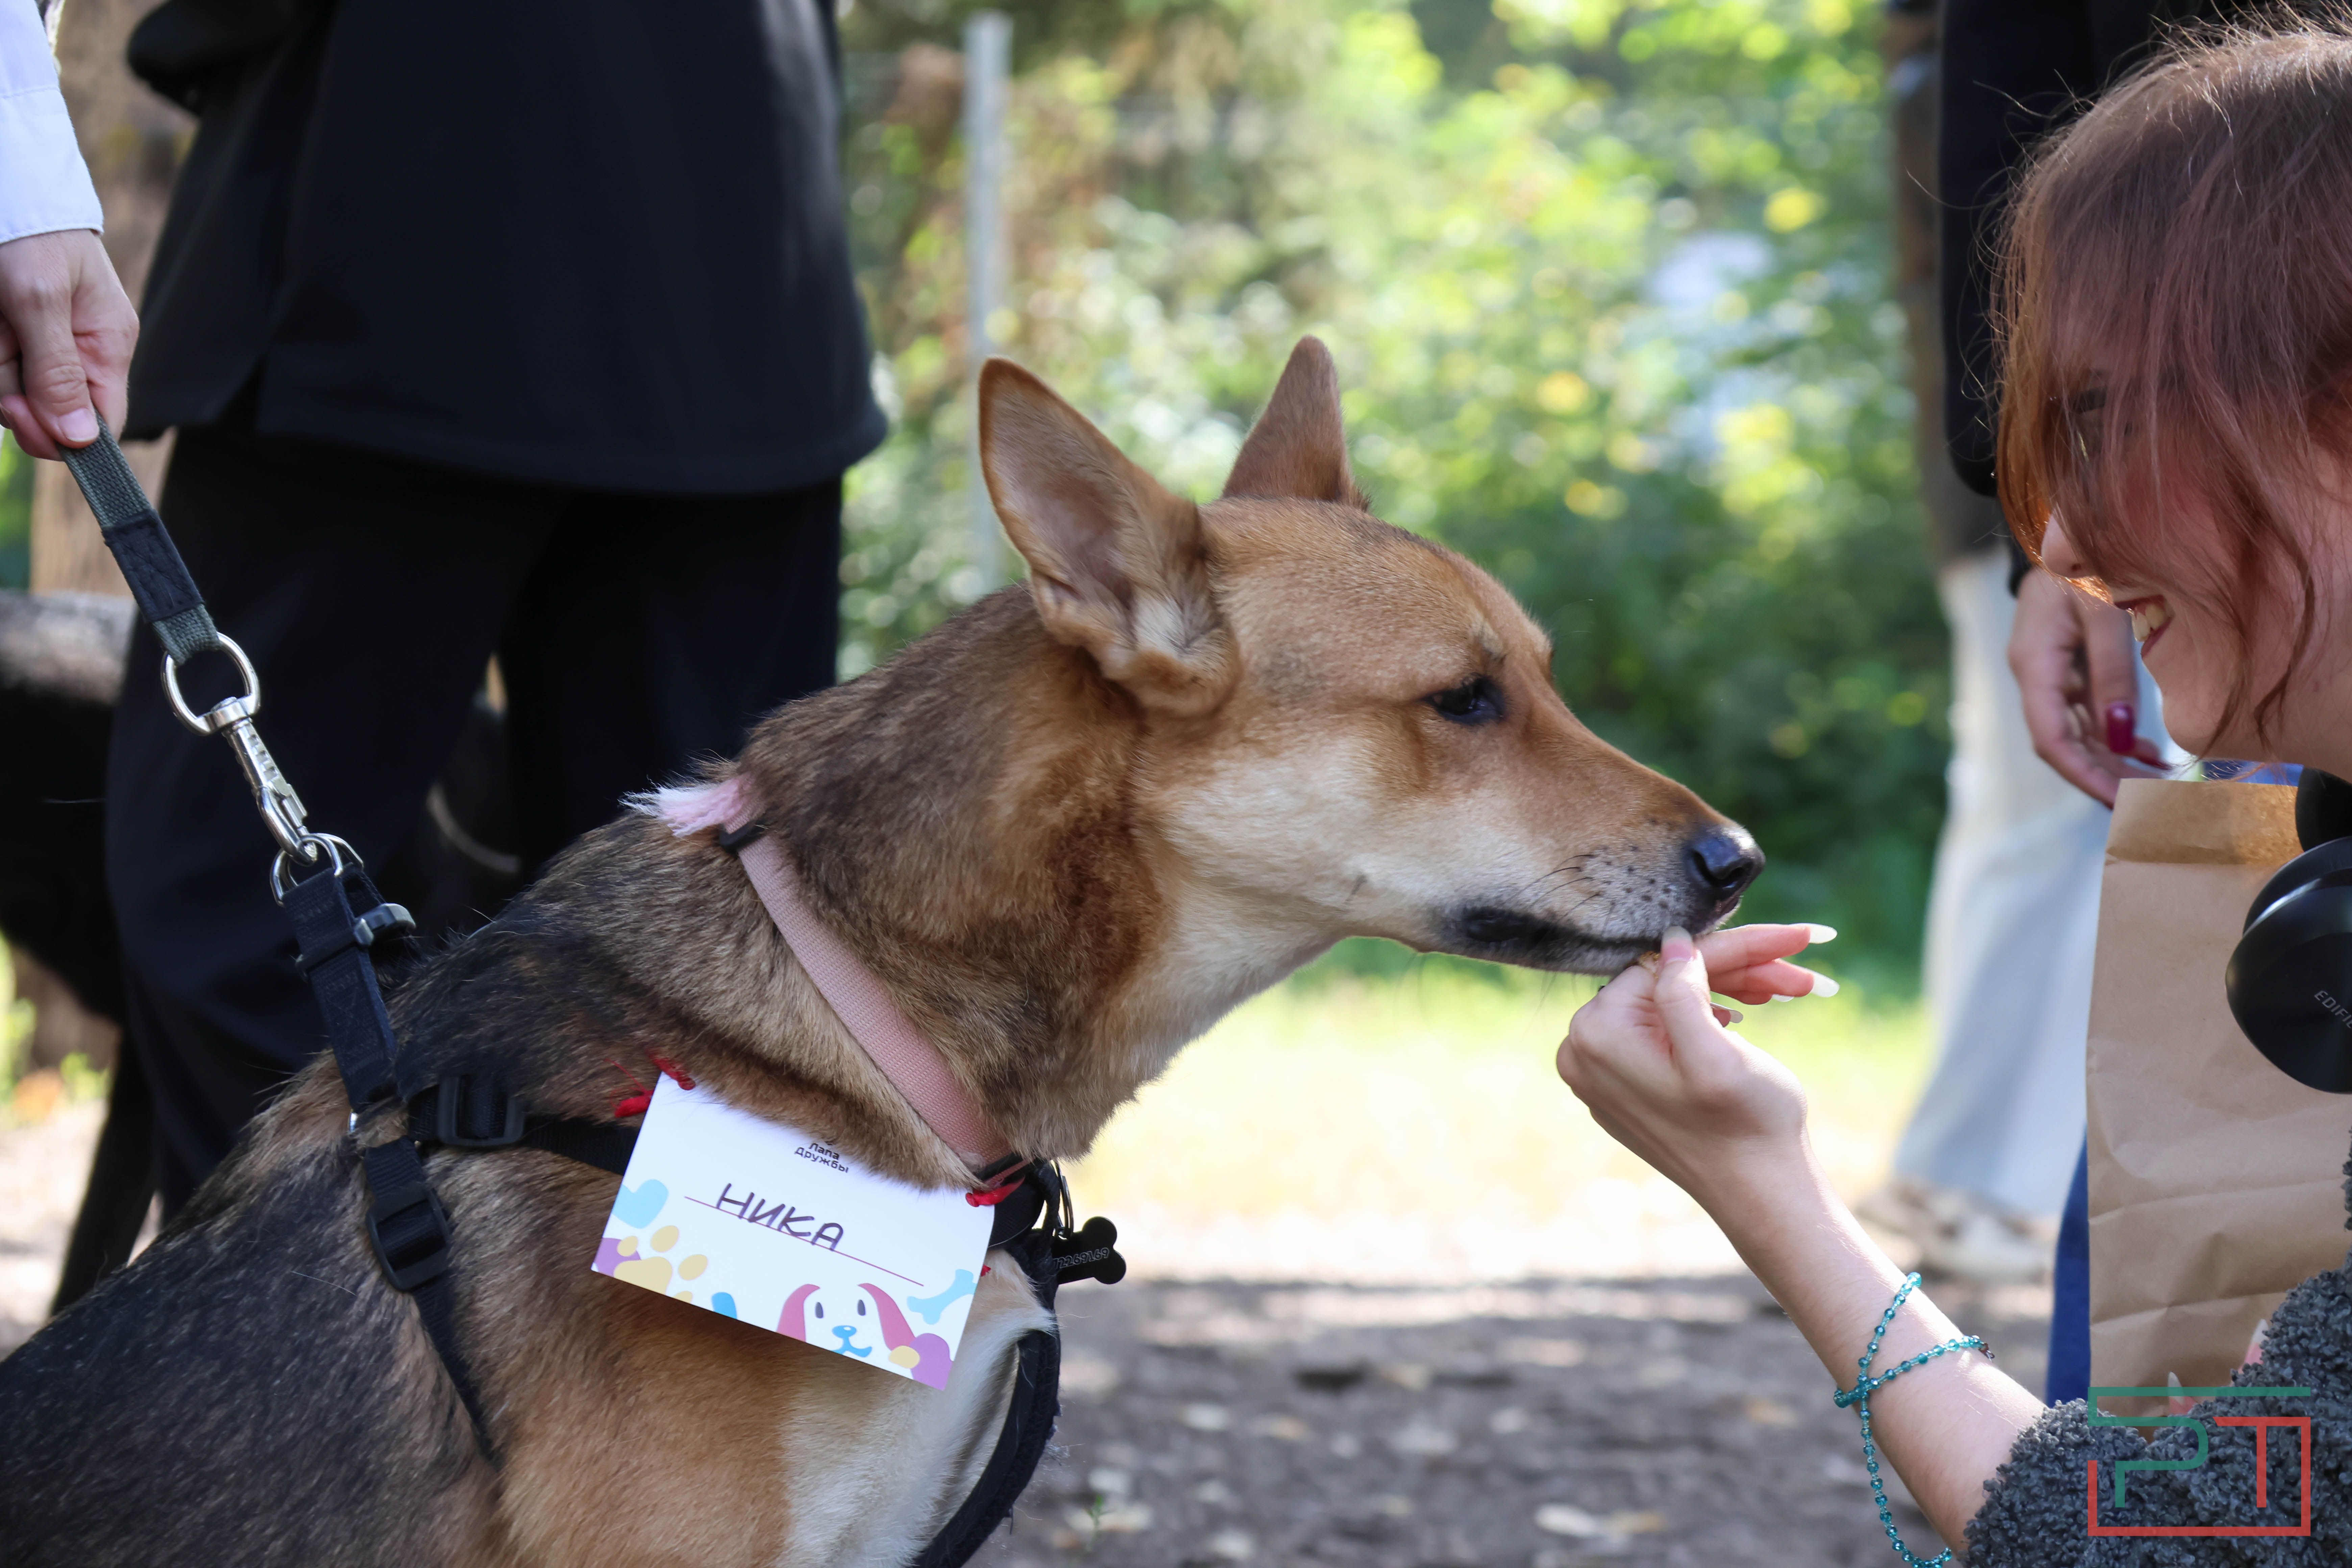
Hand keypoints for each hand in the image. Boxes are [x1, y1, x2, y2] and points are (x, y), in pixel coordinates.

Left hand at [0, 229, 136, 459]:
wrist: (1, 182)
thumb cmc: (27, 232)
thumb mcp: (39, 299)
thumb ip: (58, 371)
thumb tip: (82, 439)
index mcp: (107, 345)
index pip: (101, 423)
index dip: (62, 435)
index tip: (21, 412)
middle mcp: (79, 351)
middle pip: (45, 410)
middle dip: (9, 385)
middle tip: (1, 340)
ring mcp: (42, 344)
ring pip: (9, 389)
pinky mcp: (12, 335)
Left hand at [1555, 924, 1822, 1214]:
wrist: (1762, 1195)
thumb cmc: (1746, 1126)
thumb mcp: (1716, 1053)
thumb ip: (1681, 990)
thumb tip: (1671, 941)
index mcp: (1597, 1038)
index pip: (1665, 966)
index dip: (1733, 950)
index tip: (1791, 940)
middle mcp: (1586, 1054)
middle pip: (1669, 984)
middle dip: (1740, 971)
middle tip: (1800, 970)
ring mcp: (1606, 1074)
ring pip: (1674, 1005)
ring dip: (1734, 991)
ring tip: (1791, 989)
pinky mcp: (1632, 1087)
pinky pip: (1668, 1032)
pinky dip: (1711, 1017)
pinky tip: (1744, 1016)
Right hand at [2009, 569, 2164, 805]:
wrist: (2067, 532)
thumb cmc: (2085, 566)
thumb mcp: (2103, 614)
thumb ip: (2111, 675)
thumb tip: (2120, 736)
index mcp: (2033, 663)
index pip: (2051, 738)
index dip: (2083, 775)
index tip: (2120, 800)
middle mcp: (2034, 675)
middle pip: (2061, 743)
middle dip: (2102, 776)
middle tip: (2147, 802)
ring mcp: (2047, 673)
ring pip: (2074, 733)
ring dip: (2111, 759)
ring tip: (2156, 778)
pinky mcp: (2064, 667)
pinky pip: (2083, 713)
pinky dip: (2111, 735)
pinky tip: (2143, 747)